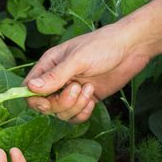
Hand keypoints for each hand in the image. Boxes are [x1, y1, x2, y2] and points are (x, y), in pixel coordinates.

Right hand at [24, 23, 149, 123]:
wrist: (132, 48)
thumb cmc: (103, 45)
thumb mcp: (77, 59)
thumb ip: (54, 76)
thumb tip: (30, 88)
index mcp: (49, 66)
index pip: (29, 89)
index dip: (35, 99)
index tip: (47, 101)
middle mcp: (57, 80)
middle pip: (45, 105)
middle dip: (61, 102)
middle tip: (77, 88)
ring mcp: (71, 91)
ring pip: (61, 113)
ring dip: (75, 106)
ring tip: (89, 89)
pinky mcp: (85, 99)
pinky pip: (75, 116)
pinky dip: (83, 113)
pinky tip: (93, 100)